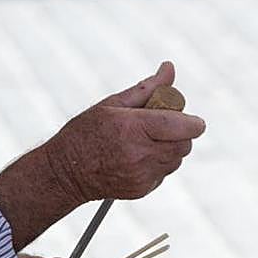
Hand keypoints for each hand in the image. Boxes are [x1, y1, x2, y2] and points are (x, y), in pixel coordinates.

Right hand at [45, 61, 205, 205]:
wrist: (65, 172)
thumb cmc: (86, 132)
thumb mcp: (112, 103)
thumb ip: (148, 88)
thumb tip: (169, 68)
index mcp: (134, 127)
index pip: (185, 126)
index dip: (192, 122)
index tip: (188, 119)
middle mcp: (140, 153)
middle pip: (185, 143)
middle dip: (179, 133)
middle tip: (158, 126)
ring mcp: (141, 174)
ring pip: (176, 159)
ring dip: (169, 148)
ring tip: (143, 142)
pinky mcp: (142, 189)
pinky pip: (164, 173)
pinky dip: (157, 164)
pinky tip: (135, 158)